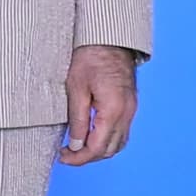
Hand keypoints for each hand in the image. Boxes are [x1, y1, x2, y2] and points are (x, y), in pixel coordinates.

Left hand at [62, 44, 140, 162]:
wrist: (108, 38)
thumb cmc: (90, 58)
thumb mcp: (76, 89)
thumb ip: (77, 120)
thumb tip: (76, 145)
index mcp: (113, 110)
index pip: (98, 147)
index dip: (79, 157)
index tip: (63, 157)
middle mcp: (126, 113)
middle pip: (110, 150)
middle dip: (88, 156)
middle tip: (66, 153)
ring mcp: (131, 109)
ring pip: (118, 143)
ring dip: (99, 150)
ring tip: (77, 146)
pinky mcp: (130, 105)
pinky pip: (122, 132)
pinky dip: (108, 140)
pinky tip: (92, 136)